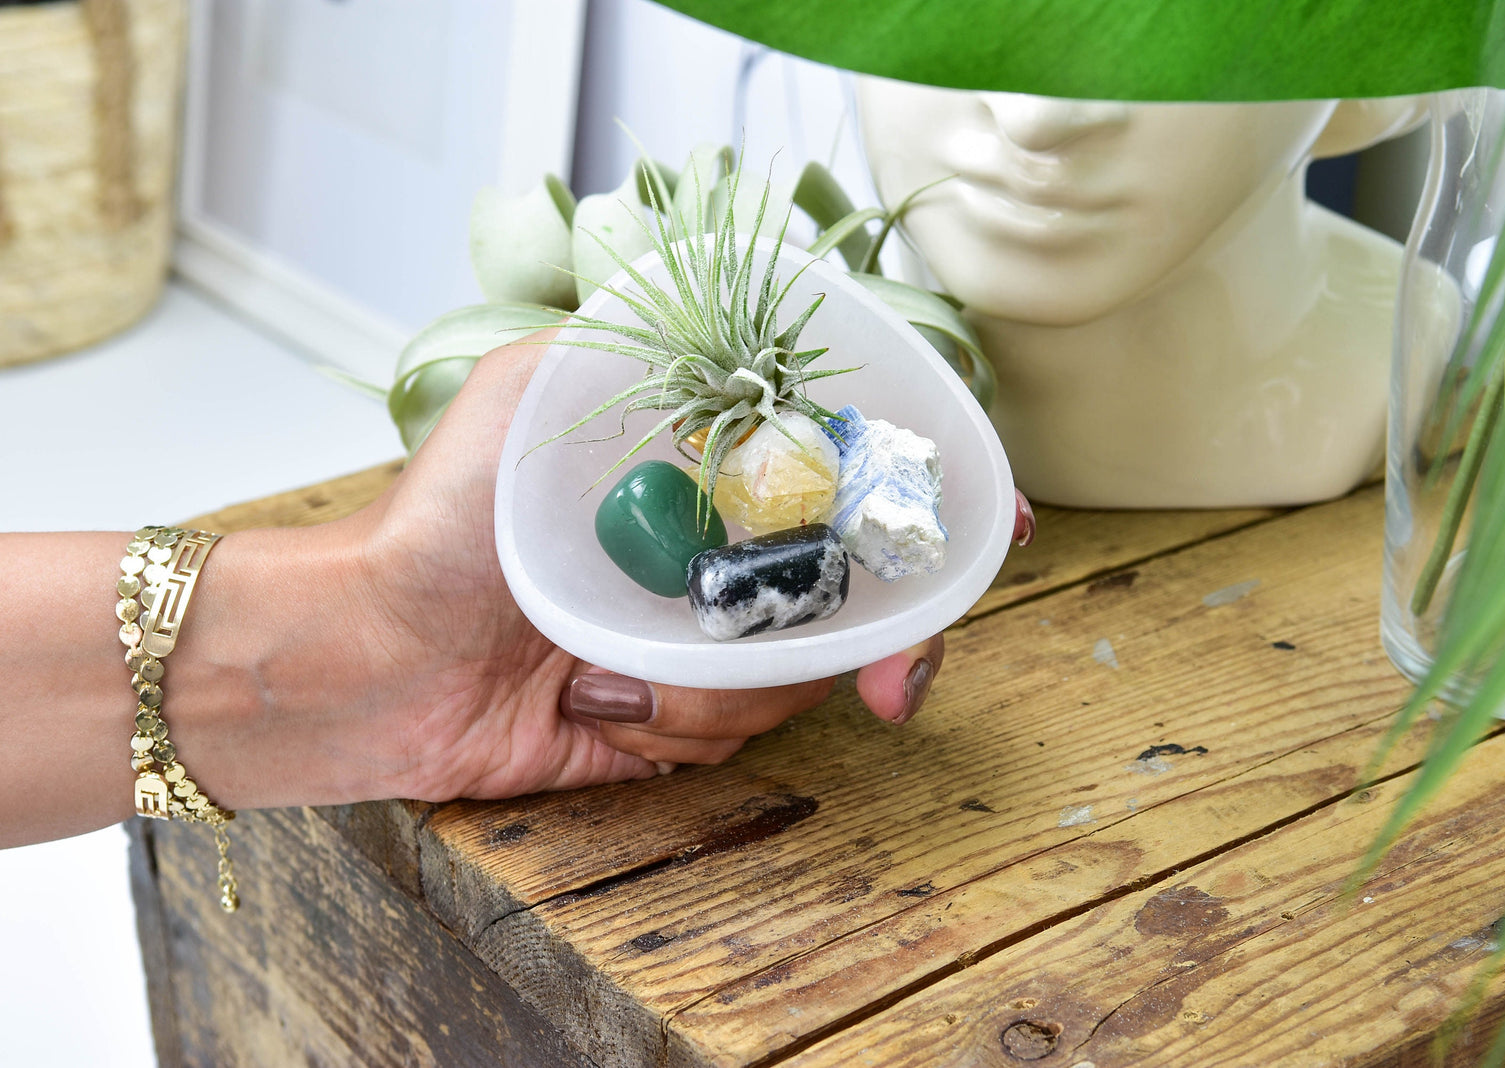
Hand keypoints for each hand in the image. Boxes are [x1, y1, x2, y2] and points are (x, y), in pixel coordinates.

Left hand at [339, 333, 1024, 802]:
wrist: (366, 654)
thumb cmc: (444, 512)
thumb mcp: (543, 386)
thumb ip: (653, 352)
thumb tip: (763, 341)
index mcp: (704, 479)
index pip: (849, 485)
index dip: (932, 512)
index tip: (993, 530)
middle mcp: (716, 564)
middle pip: (857, 602)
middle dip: (886, 646)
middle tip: (891, 686)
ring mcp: (697, 650)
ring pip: (792, 680)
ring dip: (711, 684)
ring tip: (601, 661)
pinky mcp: (667, 728)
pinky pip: (724, 738)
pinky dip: (663, 724)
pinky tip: (586, 700)